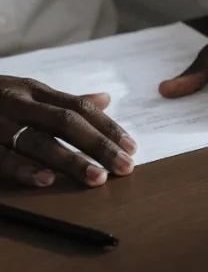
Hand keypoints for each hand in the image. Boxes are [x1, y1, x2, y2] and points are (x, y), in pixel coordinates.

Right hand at [0, 78, 135, 187]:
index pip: (79, 107)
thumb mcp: (26, 94)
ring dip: (70, 160)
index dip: (107, 127)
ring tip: (97, 177)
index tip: (131, 148)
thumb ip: (63, 102)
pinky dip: (25, 169)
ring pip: (38, 141)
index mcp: (34, 92)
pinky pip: (2, 158)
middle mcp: (18, 104)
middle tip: (125, 167)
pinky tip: (48, 179)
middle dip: (98, 145)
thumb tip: (105, 99)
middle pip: (66, 122)